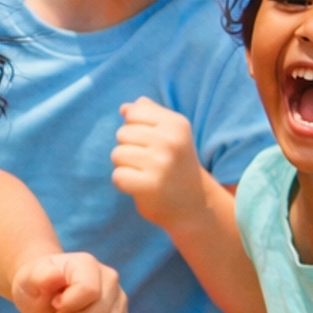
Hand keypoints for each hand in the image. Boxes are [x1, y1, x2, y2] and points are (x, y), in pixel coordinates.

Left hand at [12, 252, 127, 312]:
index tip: (55, 303)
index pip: (89, 291)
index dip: (67, 306)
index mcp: (88, 265)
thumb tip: (57, 274)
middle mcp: (110, 282)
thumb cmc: (36, 286)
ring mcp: (119, 304)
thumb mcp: (29, 279)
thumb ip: (41, 276)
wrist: (44, 297)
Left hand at [112, 98, 207, 229]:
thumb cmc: (177, 165)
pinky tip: (141, 186)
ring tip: (145, 173)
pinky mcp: (150, 185)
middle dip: (129, 148)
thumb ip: (149, 115)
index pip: (133, 112)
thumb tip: (125, 108)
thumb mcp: (172, 135)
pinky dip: (124, 183)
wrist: (195, 204)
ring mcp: (160, 163)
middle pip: (122, 133)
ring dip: (125, 166)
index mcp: (176, 124)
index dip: (135, 128)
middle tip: (149, 163)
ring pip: (117, 154)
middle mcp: (170, 141)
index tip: (152, 143)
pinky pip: (118, 176)